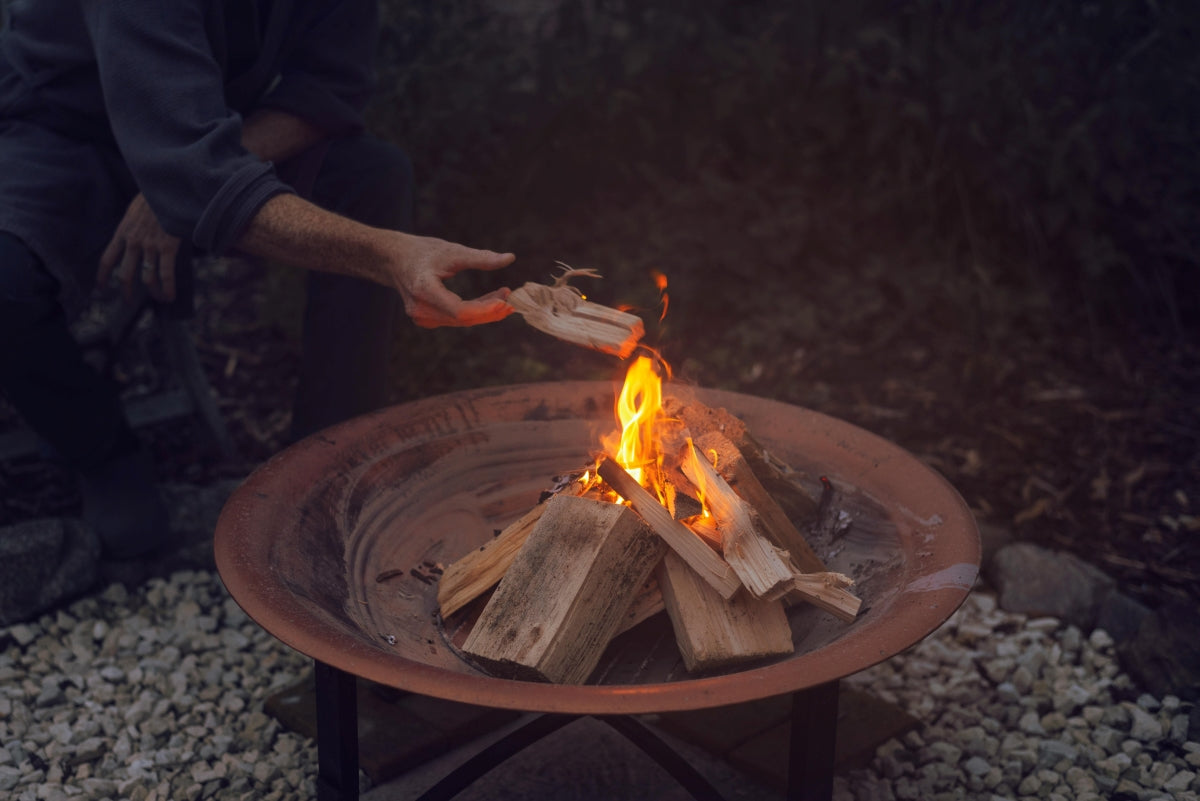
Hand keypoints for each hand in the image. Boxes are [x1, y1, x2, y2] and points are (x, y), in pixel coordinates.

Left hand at [98, 194, 179, 301]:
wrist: (167, 186)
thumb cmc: (155, 195)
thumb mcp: (136, 210)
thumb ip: (135, 226)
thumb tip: (140, 236)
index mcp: (123, 232)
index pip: (107, 259)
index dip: (102, 276)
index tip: (101, 288)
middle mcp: (133, 242)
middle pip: (125, 275)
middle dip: (126, 291)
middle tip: (127, 301)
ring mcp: (150, 246)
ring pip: (147, 279)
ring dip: (153, 293)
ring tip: (160, 299)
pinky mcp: (167, 247)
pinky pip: (166, 275)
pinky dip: (168, 289)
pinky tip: (170, 297)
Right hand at [390, 234, 514, 327]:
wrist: (394, 259)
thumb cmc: (422, 252)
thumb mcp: (452, 251)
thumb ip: (481, 258)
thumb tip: (511, 258)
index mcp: (424, 290)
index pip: (460, 311)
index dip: (484, 309)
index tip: (505, 301)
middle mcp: (421, 309)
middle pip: (463, 319)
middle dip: (490, 311)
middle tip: (512, 300)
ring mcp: (422, 317)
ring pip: (462, 321)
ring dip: (485, 311)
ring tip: (504, 296)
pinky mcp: (427, 319)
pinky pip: (456, 319)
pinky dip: (474, 311)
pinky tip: (491, 301)